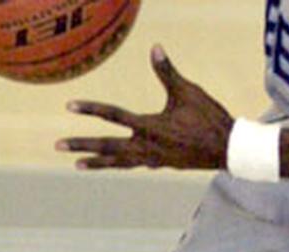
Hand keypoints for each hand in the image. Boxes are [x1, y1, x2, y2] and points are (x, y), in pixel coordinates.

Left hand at [56, 45, 233, 170]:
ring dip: (98, 163)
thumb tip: (155, 48)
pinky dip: (122, 164)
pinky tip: (116, 164)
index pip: (114, 116)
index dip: (91, 109)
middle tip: (59, 146)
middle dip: (83, 146)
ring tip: (79, 165)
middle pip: (109, 146)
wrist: (229, 151)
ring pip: (120, 162)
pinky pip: (135, 165)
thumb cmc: (210, 120)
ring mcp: (155, 158)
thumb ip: (168, 72)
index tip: (69, 106)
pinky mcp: (163, 164)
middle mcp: (148, 146)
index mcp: (151, 127)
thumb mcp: (188, 93)